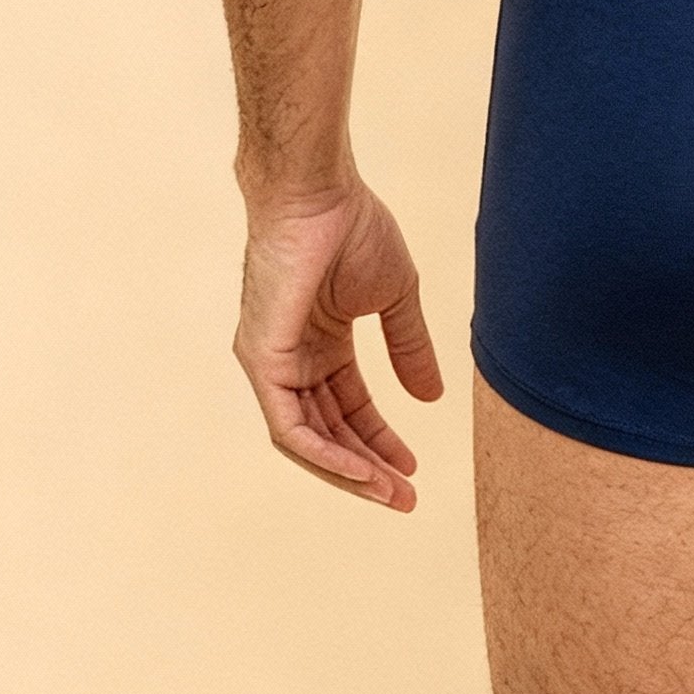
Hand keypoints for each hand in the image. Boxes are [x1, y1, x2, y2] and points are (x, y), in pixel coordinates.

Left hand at [231, 179, 444, 507]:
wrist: (320, 195)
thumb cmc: (352, 228)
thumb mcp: (395, 299)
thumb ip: (410, 349)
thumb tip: (432, 399)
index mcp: (319, 342)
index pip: (348, 407)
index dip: (381, 440)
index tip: (414, 468)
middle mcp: (289, 358)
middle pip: (328, 431)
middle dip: (368, 469)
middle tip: (406, 498)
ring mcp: (270, 362)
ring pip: (306, 440)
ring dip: (348, 471)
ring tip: (390, 493)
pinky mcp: (261, 361)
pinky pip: (288, 427)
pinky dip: (324, 454)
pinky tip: (360, 471)